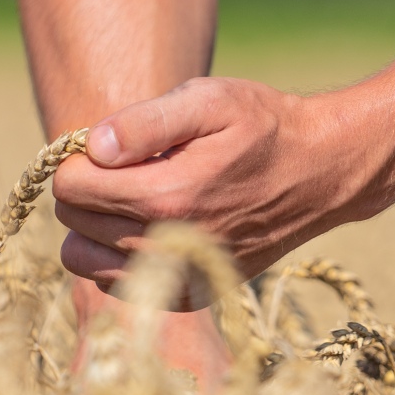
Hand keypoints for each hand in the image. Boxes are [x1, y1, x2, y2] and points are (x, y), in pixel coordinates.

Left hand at [51, 77, 394, 288]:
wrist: (323, 171)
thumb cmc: (265, 126)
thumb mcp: (210, 100)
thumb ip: (145, 122)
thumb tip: (92, 146)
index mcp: (168, 195)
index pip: (71, 187)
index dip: (78, 158)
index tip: (107, 144)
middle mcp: (171, 245)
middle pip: (73, 223)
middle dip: (86, 189)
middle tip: (124, 166)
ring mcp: (182, 277)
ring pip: (86, 261)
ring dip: (94, 227)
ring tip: (130, 196)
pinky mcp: (194, 294)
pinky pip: (121, 285)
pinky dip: (117, 258)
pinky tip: (145, 226)